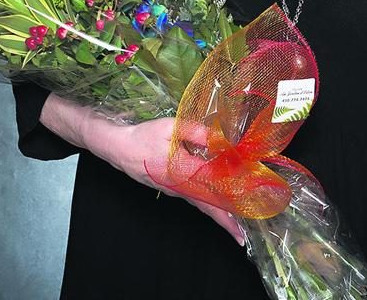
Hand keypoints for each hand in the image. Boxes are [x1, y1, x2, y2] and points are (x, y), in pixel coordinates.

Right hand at [40, 95, 243, 243]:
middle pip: (206, 206)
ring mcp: (174, 190)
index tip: (248, 203)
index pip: (212, 186)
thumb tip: (221, 139)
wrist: (118, 147)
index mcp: (181, 172)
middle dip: (225, 221)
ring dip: (218, 215)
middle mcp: (179, 187)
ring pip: (200, 204)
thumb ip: (198, 132)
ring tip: (235, 225)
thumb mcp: (172, 128)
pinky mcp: (171, 188)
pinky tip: (217, 205)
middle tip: (240, 238)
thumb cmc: (144, 136)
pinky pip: (193, 198)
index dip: (231, 194)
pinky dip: (207, 204)